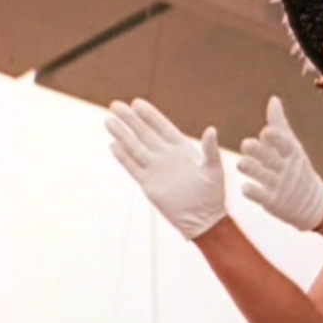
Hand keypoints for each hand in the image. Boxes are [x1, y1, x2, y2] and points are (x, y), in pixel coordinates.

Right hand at [105, 99, 226, 239]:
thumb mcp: (214, 169)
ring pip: (135, 148)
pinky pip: (133, 167)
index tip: (137, 102)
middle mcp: (166, 156)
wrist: (203, 219)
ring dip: (122, 135)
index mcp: (182, 149)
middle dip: (130, 120)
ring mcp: (156, 169)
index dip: (150, 115)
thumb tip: (211, 130)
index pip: (162, 127)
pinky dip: (123, 157)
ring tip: (109, 121)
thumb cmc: (213, 194)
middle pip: (144, 134)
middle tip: (115, 105)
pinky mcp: (149, 185)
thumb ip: (210, 149)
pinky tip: (113, 145)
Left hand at [237, 97, 322, 231]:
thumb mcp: (292, 146)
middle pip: (270, 158)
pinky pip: (258, 195)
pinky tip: (245, 186)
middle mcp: (287, 168)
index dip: (275, 138)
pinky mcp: (272, 202)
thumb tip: (273, 100)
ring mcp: (280, 185)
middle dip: (257, 151)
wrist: (312, 203)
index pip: (285, 143)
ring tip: (241, 163)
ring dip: (249, 167)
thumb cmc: (297, 168)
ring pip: (261, 175)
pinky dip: (250, 190)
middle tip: (246, 145)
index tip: (265, 132)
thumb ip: (279, 124)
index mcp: (292, 153)